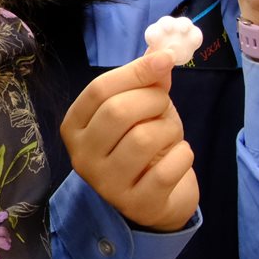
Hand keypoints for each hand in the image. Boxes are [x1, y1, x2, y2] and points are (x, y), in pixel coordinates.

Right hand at [62, 51, 197, 231]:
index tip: (165, 59)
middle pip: (118, 112)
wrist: (157, 197)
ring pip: (144, 139)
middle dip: (153, 100)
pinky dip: (183, 155)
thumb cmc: (144, 145)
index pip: (99, 90)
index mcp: (75, 126)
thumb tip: (161, 53)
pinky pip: (167, 168)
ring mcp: (106, 184)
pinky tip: (178, 157)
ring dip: (170, 129)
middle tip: (165, 105)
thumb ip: (147, 81)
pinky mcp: (136, 204)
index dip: (136, 71)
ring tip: (170, 135)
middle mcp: (82, 157)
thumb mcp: (141, 109)